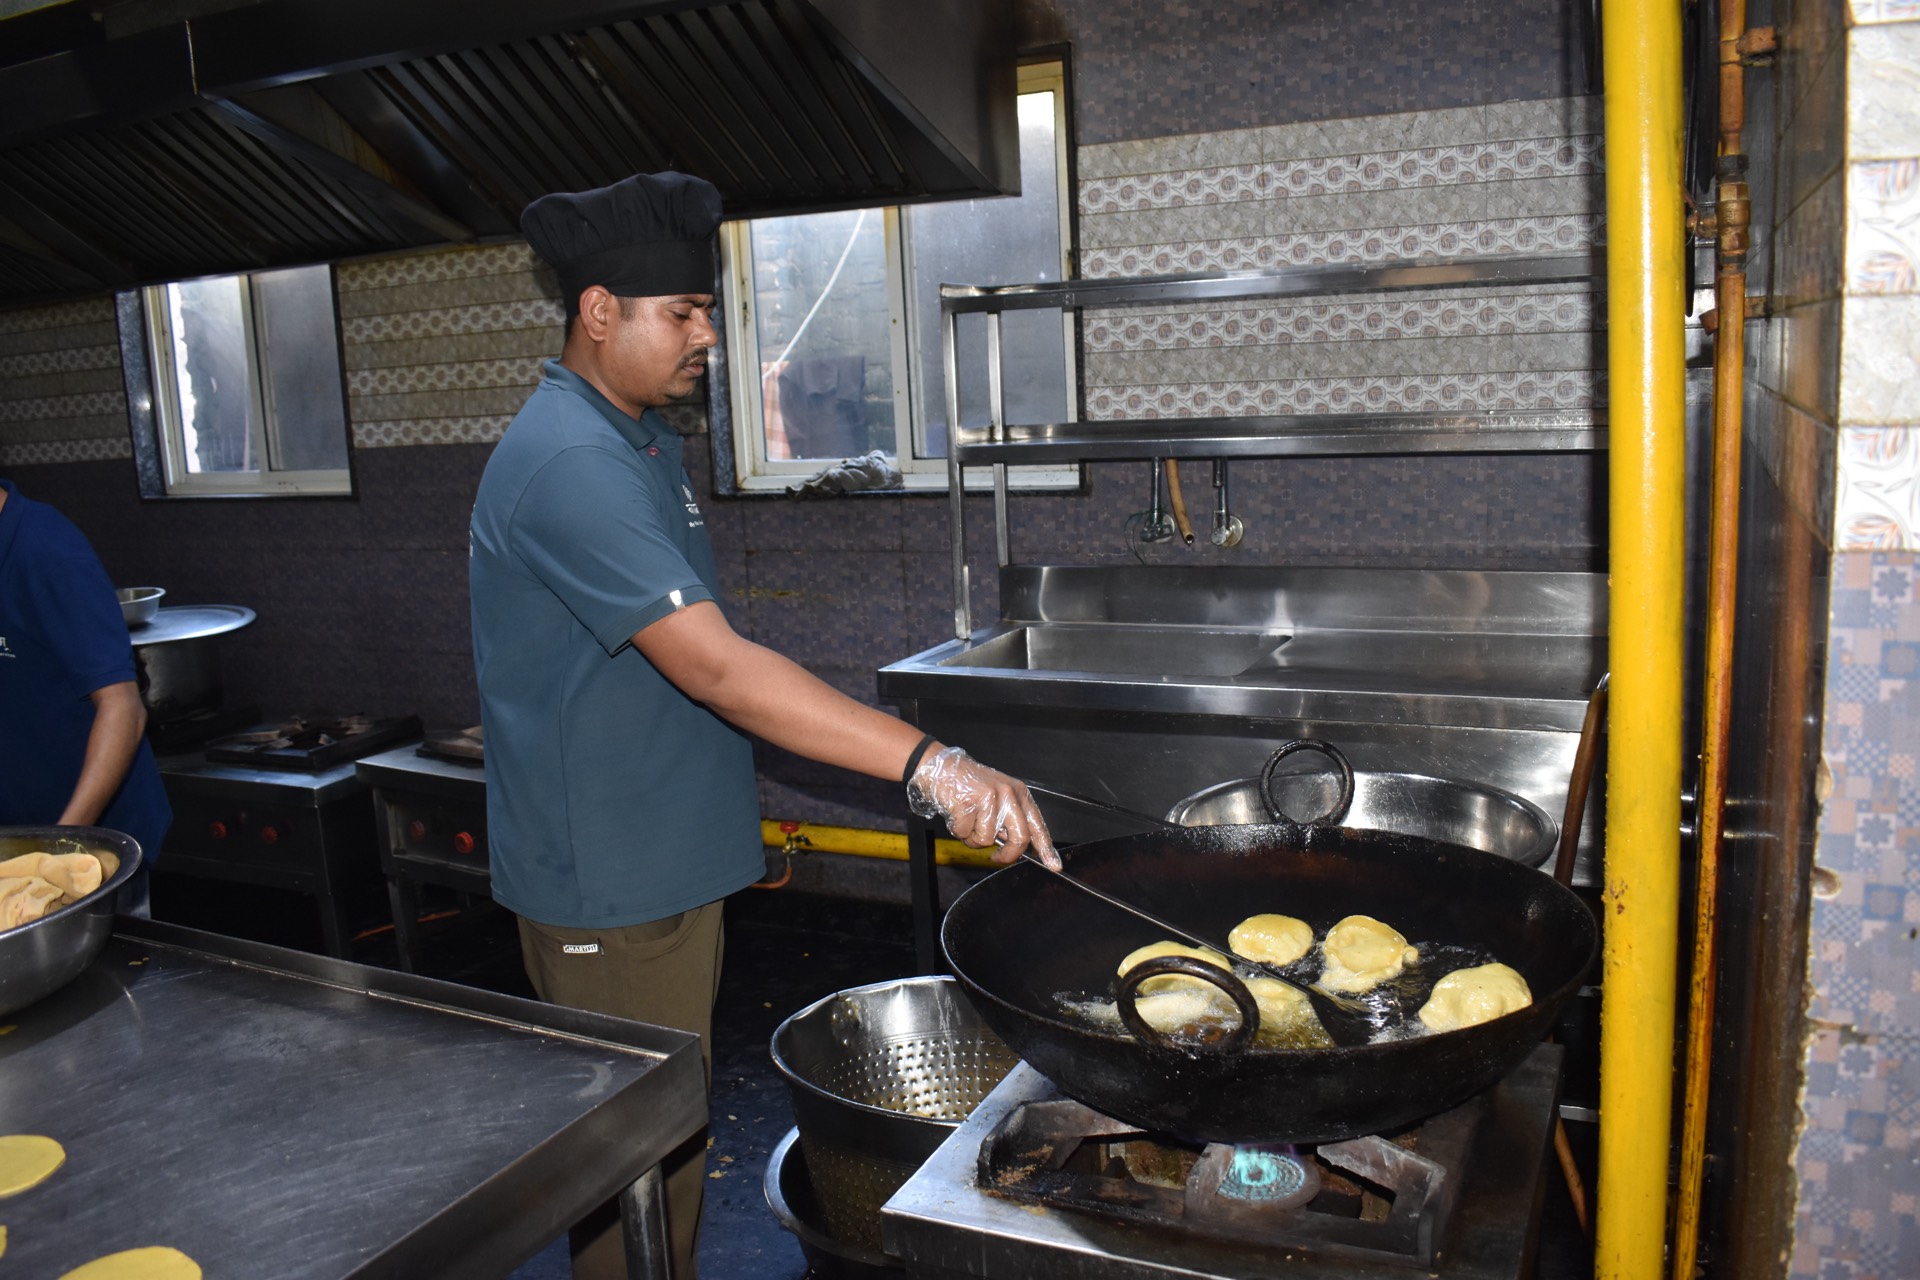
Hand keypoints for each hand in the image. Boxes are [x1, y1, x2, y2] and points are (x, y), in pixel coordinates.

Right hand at [907, 746, 1059, 869]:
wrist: (941, 767)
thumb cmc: (968, 785)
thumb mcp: (997, 796)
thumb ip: (1009, 820)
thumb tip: (1015, 847)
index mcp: (1018, 793)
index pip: (1037, 825)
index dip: (1046, 848)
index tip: (1054, 865)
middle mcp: (1008, 794)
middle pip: (1019, 838)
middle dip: (1007, 855)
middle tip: (996, 858)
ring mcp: (989, 797)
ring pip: (987, 839)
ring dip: (973, 838)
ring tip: (967, 821)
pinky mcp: (969, 803)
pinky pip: (965, 833)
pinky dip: (958, 831)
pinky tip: (956, 814)